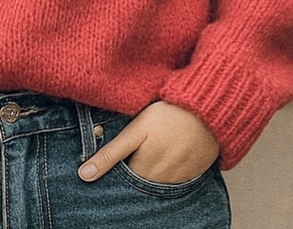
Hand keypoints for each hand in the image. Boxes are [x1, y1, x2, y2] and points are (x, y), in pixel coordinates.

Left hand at [77, 101, 218, 183]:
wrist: (208, 111)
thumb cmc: (169, 115)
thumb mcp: (135, 130)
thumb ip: (110, 154)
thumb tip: (83, 175)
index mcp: (144, 172)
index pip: (123, 179)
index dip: (117, 167)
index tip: (117, 154)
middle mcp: (162, 182)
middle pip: (141, 179)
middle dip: (135, 166)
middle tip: (140, 145)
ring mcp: (181, 179)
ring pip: (158, 179)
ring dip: (153, 167)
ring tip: (157, 144)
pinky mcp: (196, 172)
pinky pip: (178, 177)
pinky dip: (171, 167)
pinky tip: (171, 148)